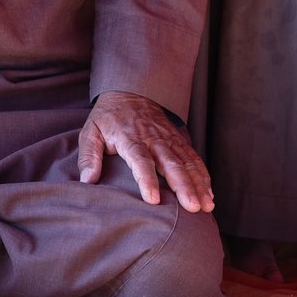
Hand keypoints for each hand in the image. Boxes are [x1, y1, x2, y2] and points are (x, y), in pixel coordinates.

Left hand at [78, 90, 213, 212]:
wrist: (129, 90)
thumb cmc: (108, 117)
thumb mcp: (91, 131)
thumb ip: (89, 156)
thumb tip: (87, 181)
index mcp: (130, 138)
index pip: (140, 160)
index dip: (147, 179)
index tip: (153, 200)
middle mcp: (152, 138)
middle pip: (171, 162)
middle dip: (183, 185)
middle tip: (192, 206)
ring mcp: (168, 138)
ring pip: (186, 161)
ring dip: (198, 183)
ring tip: (206, 205)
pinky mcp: (178, 139)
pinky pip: (193, 157)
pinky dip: (203, 175)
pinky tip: (209, 193)